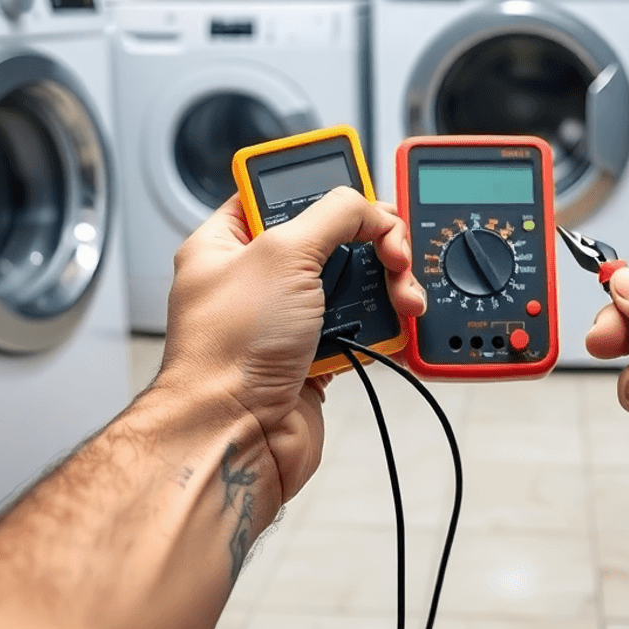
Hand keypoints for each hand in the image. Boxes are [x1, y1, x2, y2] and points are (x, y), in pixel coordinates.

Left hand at [159, 189, 426, 502]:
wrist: (235, 440)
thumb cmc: (226, 356)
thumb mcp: (282, 254)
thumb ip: (333, 214)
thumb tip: (366, 206)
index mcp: (228, 242)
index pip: (281, 192)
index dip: (325, 188)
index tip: (362, 194)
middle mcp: (256, 278)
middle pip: (332, 237)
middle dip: (373, 242)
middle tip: (393, 251)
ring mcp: (287, 319)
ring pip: (354, 282)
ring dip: (387, 285)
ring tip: (402, 296)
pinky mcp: (315, 354)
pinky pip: (362, 326)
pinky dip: (384, 325)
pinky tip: (396, 325)